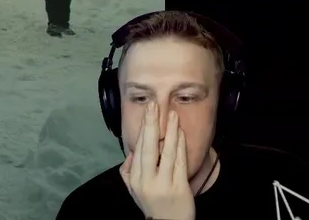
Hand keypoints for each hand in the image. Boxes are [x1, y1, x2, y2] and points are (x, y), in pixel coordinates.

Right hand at [120, 101, 194, 219]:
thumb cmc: (151, 205)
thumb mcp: (133, 189)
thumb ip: (128, 170)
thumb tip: (132, 150)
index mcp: (134, 179)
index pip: (137, 149)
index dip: (142, 130)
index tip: (147, 114)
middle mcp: (146, 180)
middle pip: (148, 147)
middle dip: (150, 124)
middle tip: (153, 105)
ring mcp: (164, 183)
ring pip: (166, 152)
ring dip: (169, 131)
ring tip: (171, 114)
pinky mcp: (180, 187)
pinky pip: (180, 162)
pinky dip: (180, 145)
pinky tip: (180, 133)